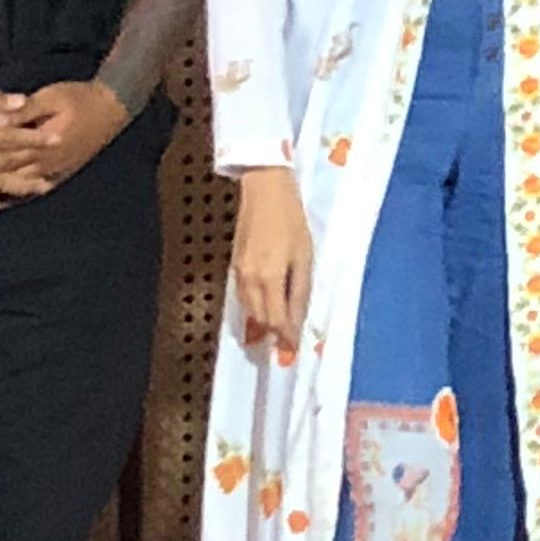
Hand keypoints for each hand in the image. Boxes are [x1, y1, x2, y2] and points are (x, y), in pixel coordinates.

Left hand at [0, 80, 131, 199]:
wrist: (110, 111)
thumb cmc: (79, 98)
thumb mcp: (52, 97)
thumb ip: (24, 110)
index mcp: (43, 144)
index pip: (8, 155)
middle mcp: (44, 165)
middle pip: (6, 176)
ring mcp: (49, 175)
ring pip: (13, 189)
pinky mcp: (53, 179)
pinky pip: (25, 195)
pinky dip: (5, 202)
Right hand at [229, 167, 312, 357]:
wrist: (265, 190)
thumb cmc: (291, 221)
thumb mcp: (304, 257)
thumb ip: (300, 292)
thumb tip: (296, 323)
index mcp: (269, 279)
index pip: (277, 321)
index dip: (286, 338)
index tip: (294, 350)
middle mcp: (250, 281)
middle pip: (260, 320)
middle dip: (274, 334)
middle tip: (288, 343)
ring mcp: (239, 273)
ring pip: (250, 311)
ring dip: (264, 322)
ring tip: (279, 329)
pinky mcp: (235, 265)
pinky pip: (244, 297)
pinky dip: (255, 307)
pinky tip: (267, 306)